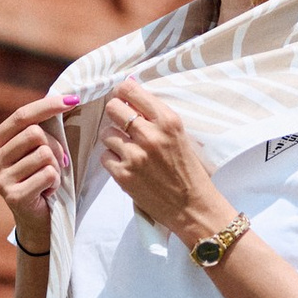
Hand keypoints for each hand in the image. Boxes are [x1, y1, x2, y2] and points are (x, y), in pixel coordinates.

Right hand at [0, 94, 72, 254]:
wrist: (36, 219)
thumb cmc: (38, 177)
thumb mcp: (33, 150)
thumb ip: (38, 127)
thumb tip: (68, 96)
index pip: (22, 116)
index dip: (48, 105)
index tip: (73, 99)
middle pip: (35, 134)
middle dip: (55, 146)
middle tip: (56, 163)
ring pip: (44, 154)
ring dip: (55, 167)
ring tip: (48, 179)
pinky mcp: (12, 196)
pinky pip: (48, 174)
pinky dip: (55, 182)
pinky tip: (47, 191)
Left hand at [101, 80, 229, 242]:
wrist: (192, 206)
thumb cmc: (189, 170)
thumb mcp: (180, 135)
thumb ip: (156, 117)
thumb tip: (128, 94)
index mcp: (168, 121)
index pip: (131, 90)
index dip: (122, 93)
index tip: (122, 98)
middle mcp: (150, 135)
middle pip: (112, 108)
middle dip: (115, 115)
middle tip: (123, 125)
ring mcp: (135, 155)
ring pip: (106, 134)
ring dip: (114, 140)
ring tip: (129, 150)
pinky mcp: (123, 175)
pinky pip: (104, 157)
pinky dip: (113, 160)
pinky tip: (128, 166)